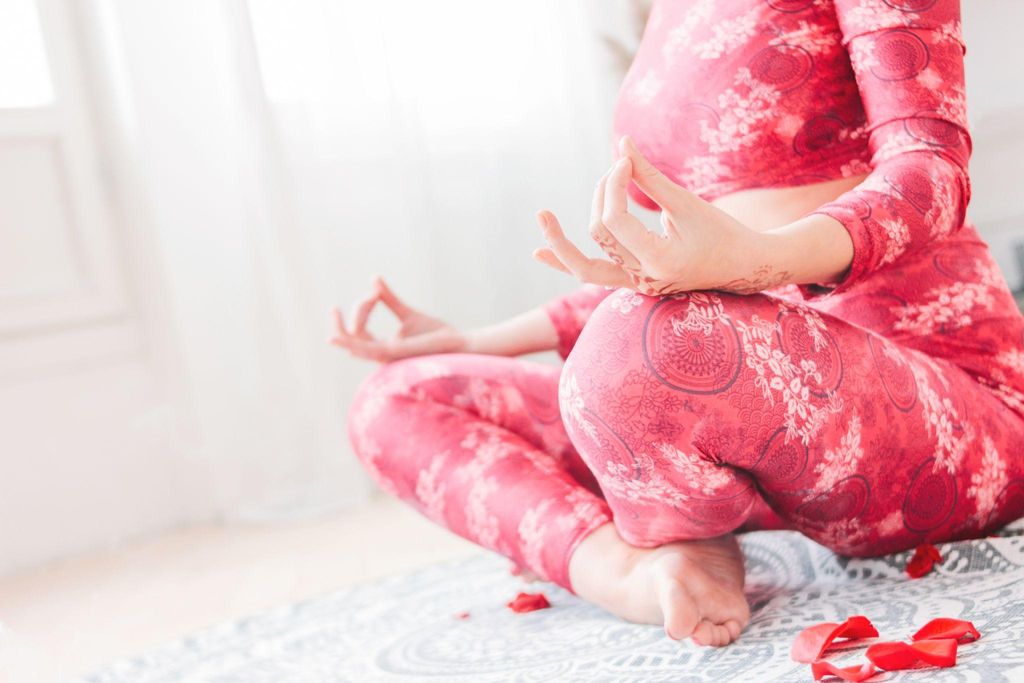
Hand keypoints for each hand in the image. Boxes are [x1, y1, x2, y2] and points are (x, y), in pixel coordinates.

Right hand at [329, 276, 465, 361]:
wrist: (458, 343)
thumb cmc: (436, 334)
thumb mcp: (408, 313)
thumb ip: (389, 299)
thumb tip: (373, 279)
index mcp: (384, 348)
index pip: (359, 333)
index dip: (360, 310)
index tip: (375, 292)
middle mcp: (383, 355)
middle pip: (351, 341)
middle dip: (341, 324)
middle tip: (333, 308)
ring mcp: (389, 356)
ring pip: (356, 345)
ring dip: (345, 328)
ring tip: (335, 312)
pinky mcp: (397, 353)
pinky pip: (370, 350)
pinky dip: (354, 343)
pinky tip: (341, 339)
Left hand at [533, 136, 788, 295]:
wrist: (744, 267)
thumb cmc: (721, 231)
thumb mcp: (686, 202)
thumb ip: (649, 176)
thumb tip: (620, 144)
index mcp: (661, 262)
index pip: (616, 220)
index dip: (614, 184)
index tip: (626, 160)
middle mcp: (644, 279)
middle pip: (600, 235)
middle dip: (601, 197)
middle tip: (613, 171)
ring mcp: (637, 286)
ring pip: (586, 269)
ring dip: (561, 244)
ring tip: (541, 217)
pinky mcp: (634, 283)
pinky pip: (594, 276)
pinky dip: (568, 263)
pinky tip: (540, 254)